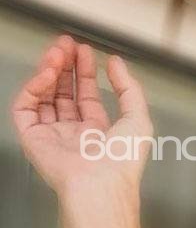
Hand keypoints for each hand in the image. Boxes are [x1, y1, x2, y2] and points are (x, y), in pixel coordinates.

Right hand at [10, 34, 152, 198]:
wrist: (100, 184)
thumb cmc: (122, 161)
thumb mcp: (138, 118)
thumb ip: (129, 88)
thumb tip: (116, 63)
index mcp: (97, 133)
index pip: (86, 96)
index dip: (84, 72)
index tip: (84, 50)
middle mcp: (73, 134)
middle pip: (63, 93)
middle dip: (64, 67)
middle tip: (66, 44)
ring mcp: (51, 136)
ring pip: (43, 97)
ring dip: (49, 71)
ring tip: (56, 52)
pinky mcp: (32, 139)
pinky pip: (25, 107)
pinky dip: (33, 87)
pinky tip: (47, 73)